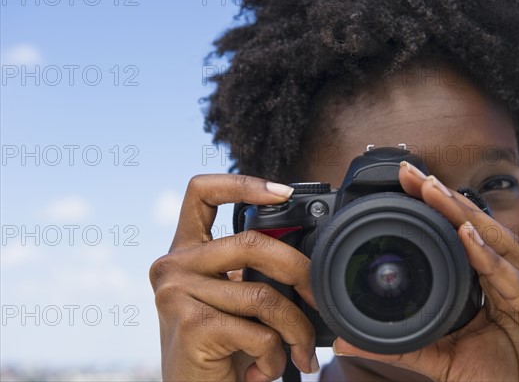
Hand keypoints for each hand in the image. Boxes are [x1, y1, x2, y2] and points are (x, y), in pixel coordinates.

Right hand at [149, 174, 319, 381]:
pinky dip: (276, 356)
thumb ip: (252, 272)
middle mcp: (172, 265)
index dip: (243, 183)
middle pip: (252, 242)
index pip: (201, 192)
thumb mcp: (233, 301)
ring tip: (299, 352)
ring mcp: (177, 293)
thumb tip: (308, 262)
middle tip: (319, 300)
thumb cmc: (220, 349)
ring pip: (264, 295)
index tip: (284, 192)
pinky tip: (265, 371)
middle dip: (300, 271)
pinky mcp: (190, 325)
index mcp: (185, 251)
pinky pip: (259, 332)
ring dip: (296, 330)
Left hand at [332, 162, 518, 380]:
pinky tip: (469, 238)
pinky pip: (517, 283)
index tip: (402, 184)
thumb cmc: (503, 381)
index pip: (464, 235)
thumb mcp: (444, 358)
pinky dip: (491, 259)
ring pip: (498, 245)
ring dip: (464, 216)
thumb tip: (347, 341)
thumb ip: (401, 346)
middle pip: (480, 230)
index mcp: (497, 281)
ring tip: (433, 192)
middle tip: (412, 174)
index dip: (437, 208)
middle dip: (444, 199)